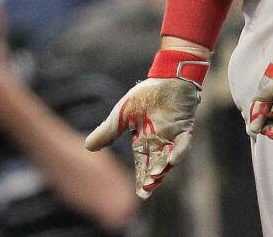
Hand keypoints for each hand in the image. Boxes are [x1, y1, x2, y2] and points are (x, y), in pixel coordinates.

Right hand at [84, 49, 205, 198]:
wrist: (166, 77)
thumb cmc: (144, 96)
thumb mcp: (121, 114)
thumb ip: (107, 131)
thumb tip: (87, 147)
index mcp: (145, 140)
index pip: (142, 163)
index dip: (141, 177)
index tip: (139, 194)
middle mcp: (160, 142)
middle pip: (155, 163)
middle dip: (151, 177)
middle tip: (146, 192)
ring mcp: (173, 136)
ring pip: (169, 156)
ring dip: (163, 167)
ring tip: (155, 178)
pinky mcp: (185, 127)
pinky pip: (183, 142)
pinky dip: (179, 150)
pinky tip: (172, 159)